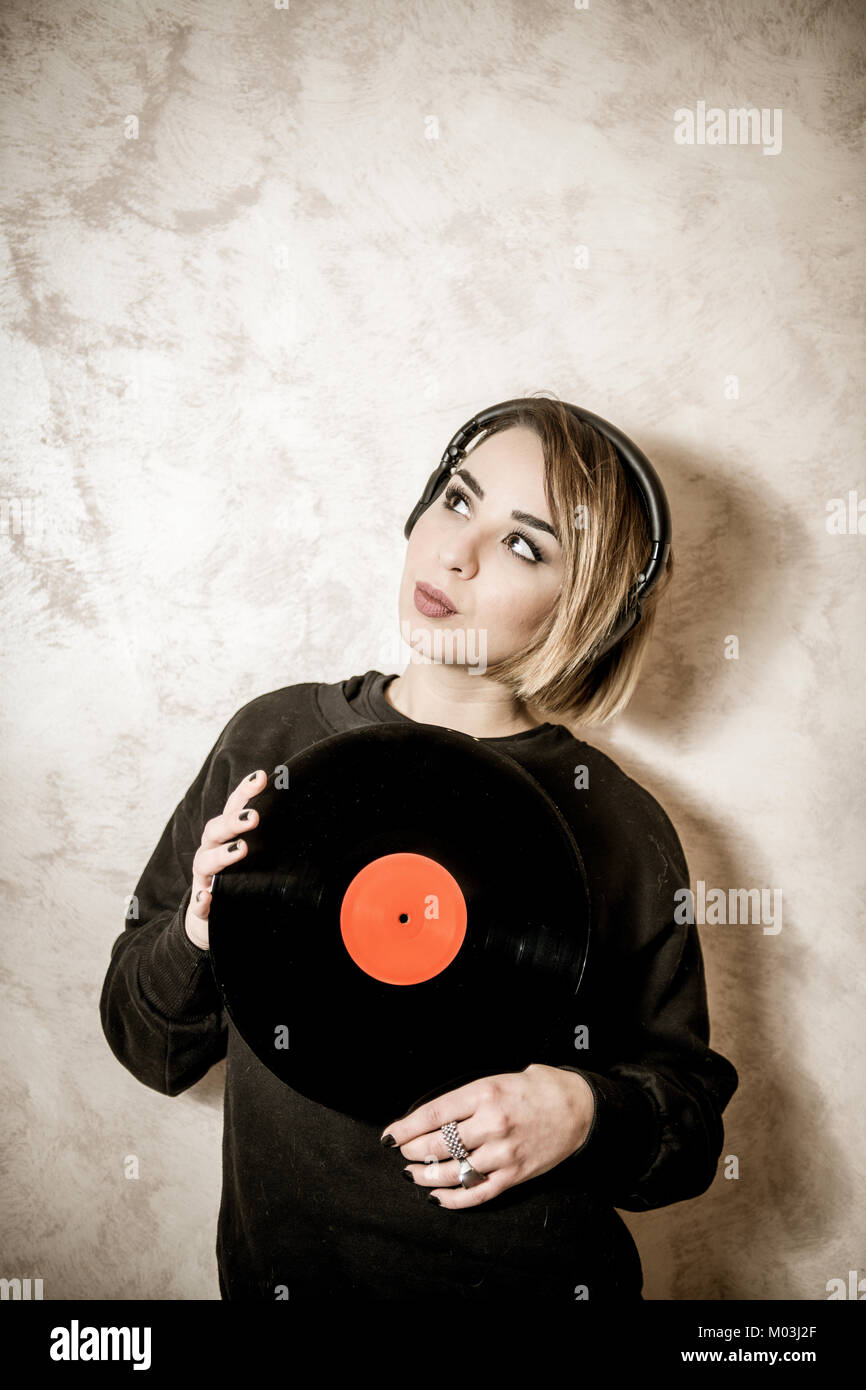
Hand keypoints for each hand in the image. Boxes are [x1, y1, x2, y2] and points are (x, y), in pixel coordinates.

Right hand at [183, 769, 266, 949]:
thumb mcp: (258, 853)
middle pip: (216, 829)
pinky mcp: (203, 907)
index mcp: (226, 834)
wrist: (216, 918)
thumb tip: (313, 813)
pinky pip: (199, 904)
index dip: (245, 791)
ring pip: (204, 862)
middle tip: (254, 816)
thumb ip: (273, 835)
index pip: (233, 806)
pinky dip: (202, 900)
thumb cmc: (243, 876)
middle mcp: (211, 850)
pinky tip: (209, 897)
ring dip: (221, 856)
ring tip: (240, 850)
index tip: (262, 776)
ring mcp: (204, 877)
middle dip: (234, 821)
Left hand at [380, 1063, 595, 1208]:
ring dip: (426, 1175)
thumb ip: (470, 1095)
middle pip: (438, 1145)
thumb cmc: (540, 1087)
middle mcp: (491, 1124)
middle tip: (401, 1152)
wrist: (580, 1109)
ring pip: (453, 1171)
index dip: (406, 1127)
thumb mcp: (501, 1077)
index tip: (389, 1135)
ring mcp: (503, 1153)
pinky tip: (436, 1197)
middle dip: (412, 1150)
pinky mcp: (514, 1175)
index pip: (433, 1115)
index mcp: (484, 1094)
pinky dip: (453, 1199)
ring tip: (412, 1174)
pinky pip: (477, 1192)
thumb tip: (437, 1113)